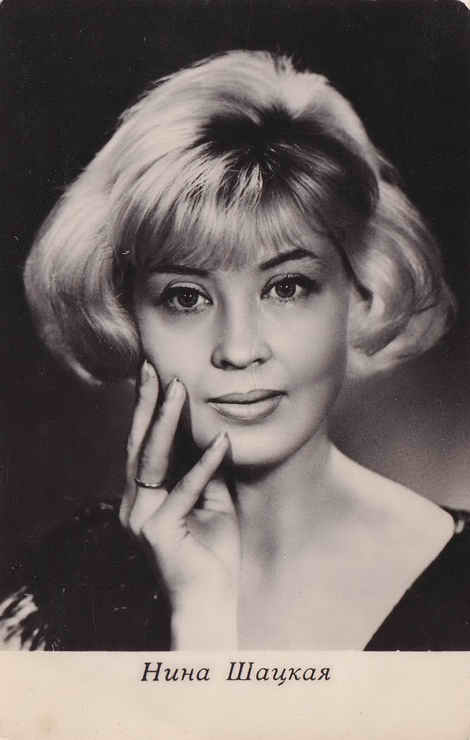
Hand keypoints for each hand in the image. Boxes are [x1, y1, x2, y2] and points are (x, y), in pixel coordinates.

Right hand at [120, 360, 239, 647]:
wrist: (211, 602)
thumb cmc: (214, 552)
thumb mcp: (213, 500)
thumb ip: (206, 469)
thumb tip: (214, 429)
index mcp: (143, 496)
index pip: (143, 444)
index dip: (148, 409)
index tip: (154, 375)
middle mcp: (134, 503)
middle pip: (139, 443)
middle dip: (147, 403)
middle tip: (152, 367)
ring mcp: (141, 518)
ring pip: (153, 459)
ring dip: (167, 422)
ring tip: (178, 389)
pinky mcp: (159, 532)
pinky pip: (185, 490)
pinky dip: (205, 465)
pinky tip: (221, 441)